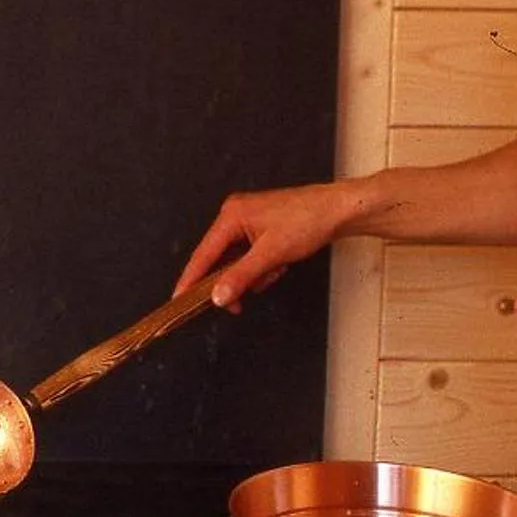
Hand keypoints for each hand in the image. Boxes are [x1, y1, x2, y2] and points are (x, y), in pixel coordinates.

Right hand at [175, 182, 356, 311]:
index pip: (202, 255)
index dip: (189, 280)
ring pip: (238, 260)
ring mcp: (249, 220)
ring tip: (275, 271)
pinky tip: (280, 266)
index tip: (177, 300)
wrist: (339, 210)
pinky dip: (263, 266)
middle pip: (219, 259)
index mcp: (230, 216)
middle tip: (237, 305)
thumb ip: (240, 277)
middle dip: (233, 281)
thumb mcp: (271, 255)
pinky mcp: (262, 227)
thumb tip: (217, 297)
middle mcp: (234, 215)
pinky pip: (251, 255)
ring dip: (253, 274)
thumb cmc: (307, 223)